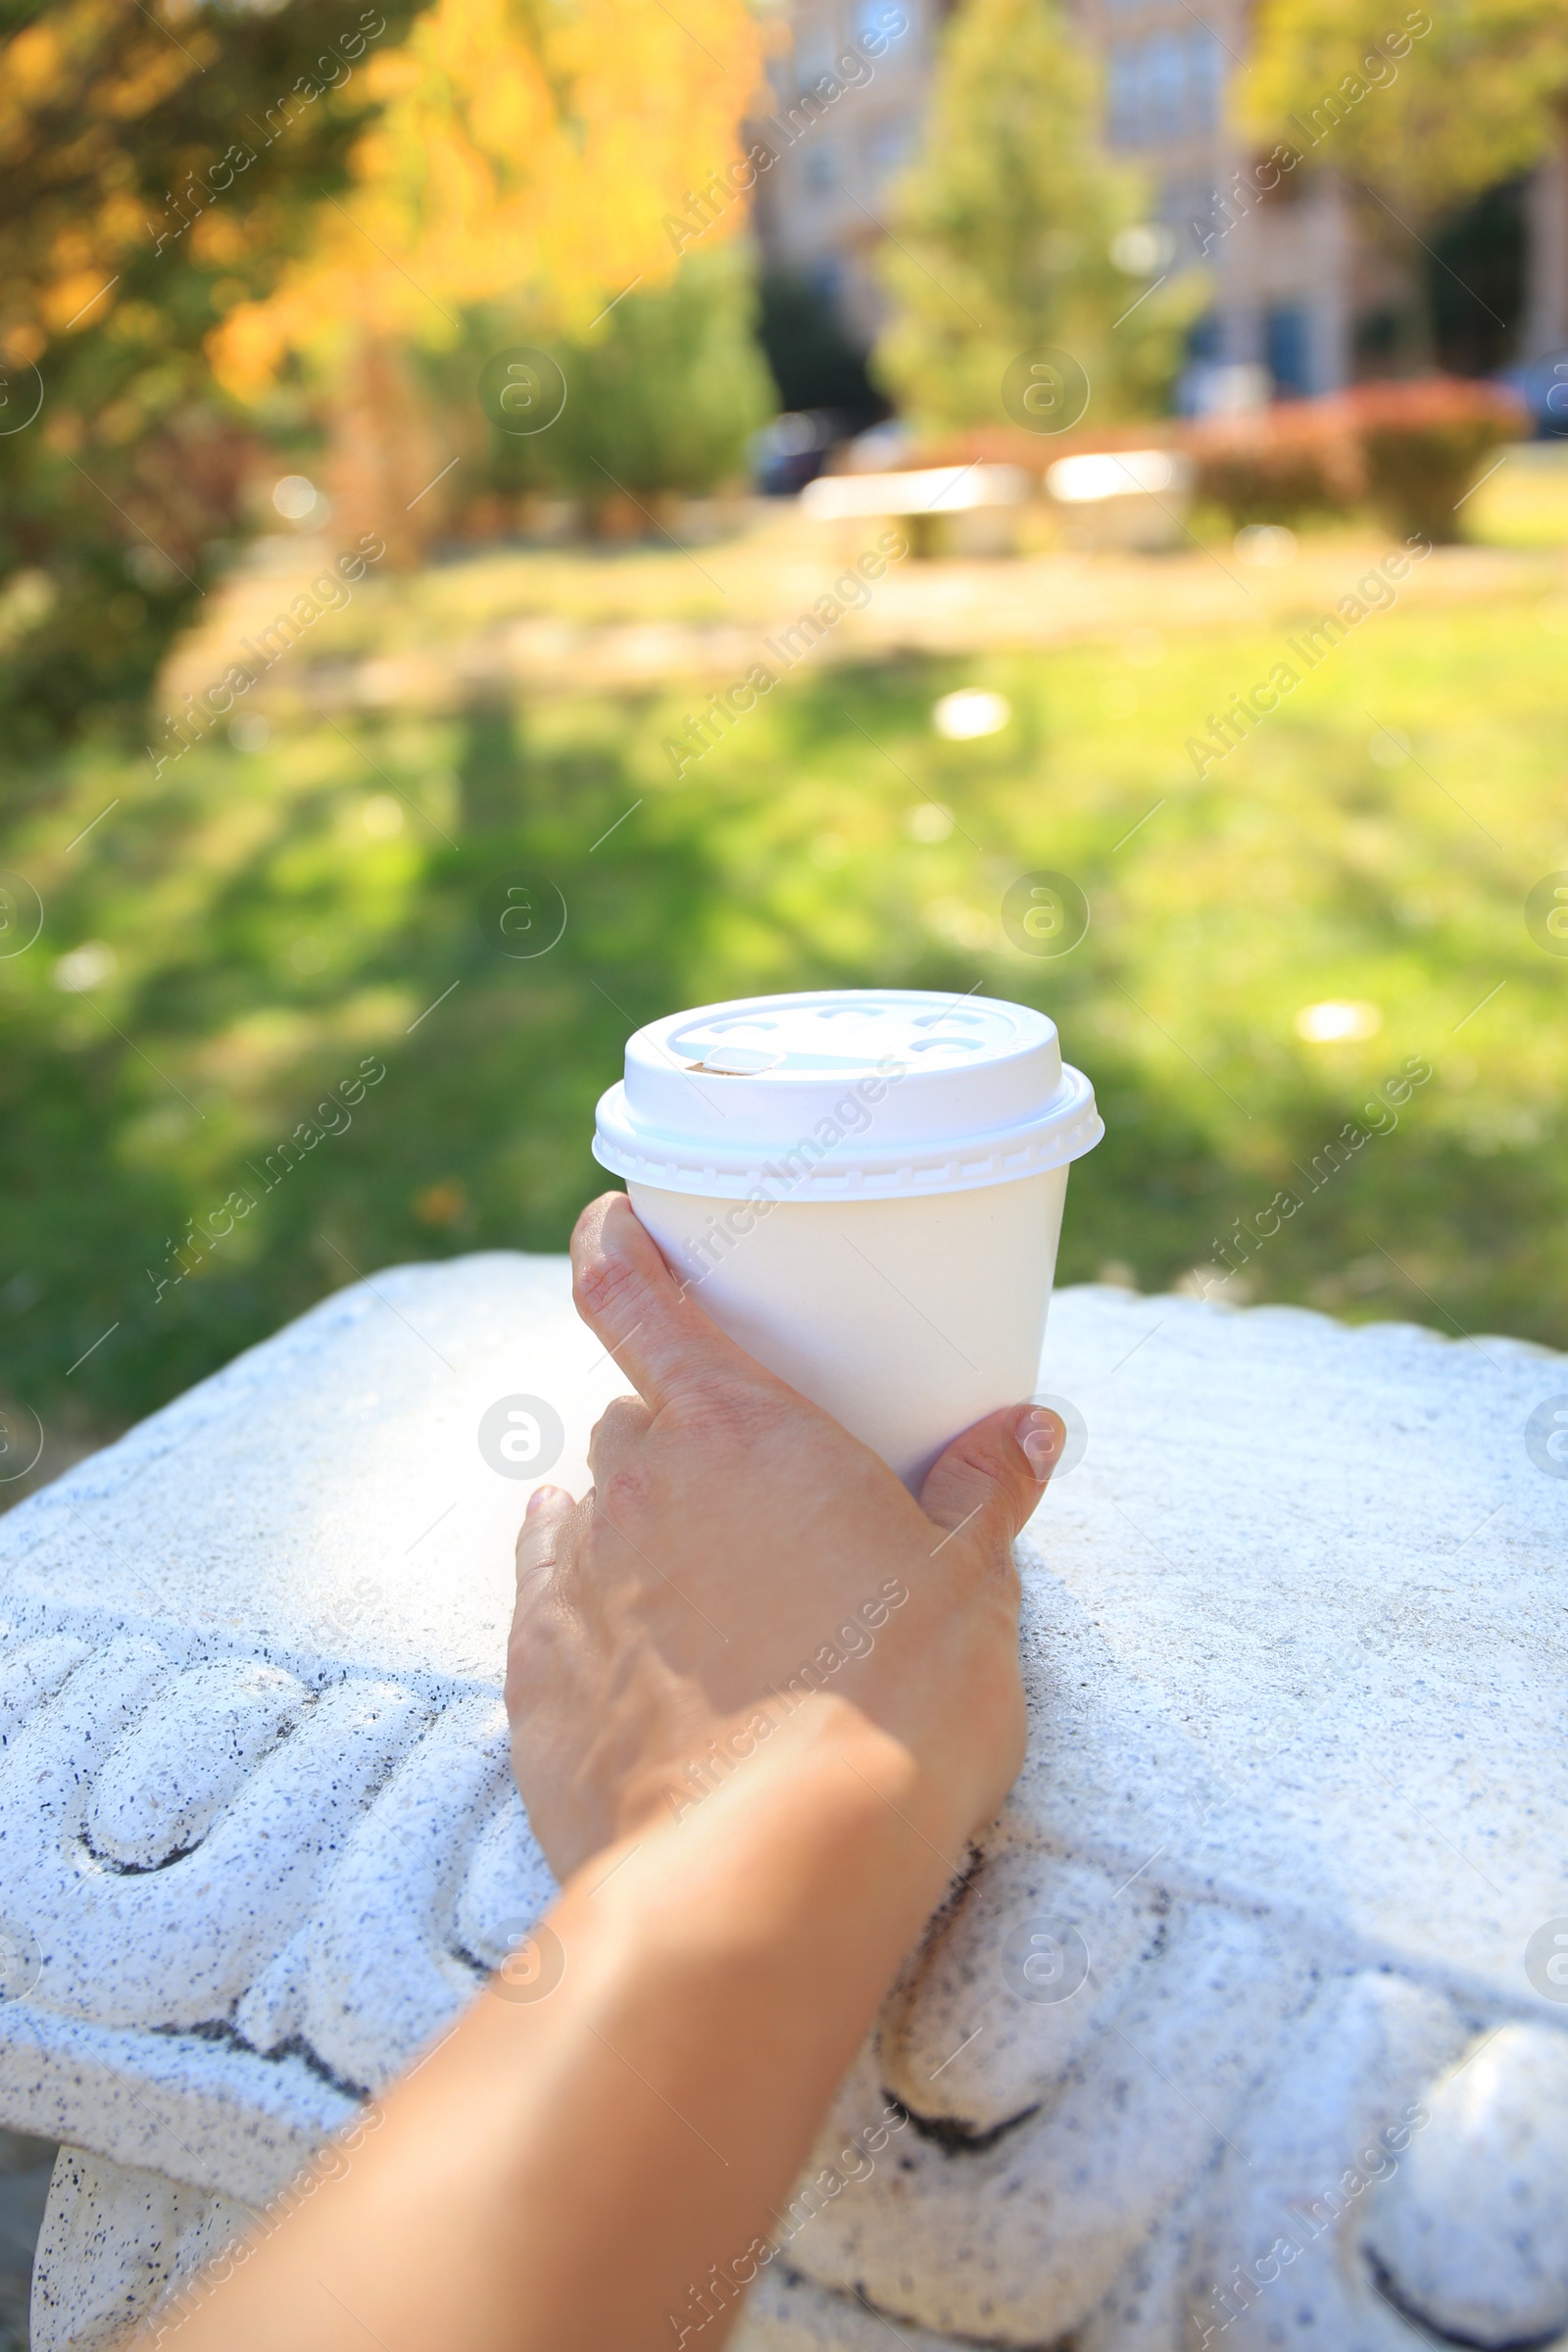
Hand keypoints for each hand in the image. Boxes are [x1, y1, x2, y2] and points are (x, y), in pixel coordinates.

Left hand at [506, 1192, 1064, 1886]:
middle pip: (630, 1422)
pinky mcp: (535, 1680)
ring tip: (707, 1592)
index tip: (613, 1221)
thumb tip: (1030, 1428)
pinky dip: (584, 1605)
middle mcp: (636, 1485)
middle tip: (747, 1491)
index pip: (628, 1293)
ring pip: (588, 1513)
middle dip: (677, 1440)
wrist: (772, 1868)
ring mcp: (574, 1581)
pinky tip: (635, 1647)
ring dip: (634, 1529)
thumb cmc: (892, 1706)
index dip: (610, 1243)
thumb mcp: (970, 1589)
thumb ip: (986, 1496)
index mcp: (735, 1430)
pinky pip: (547, 1604)